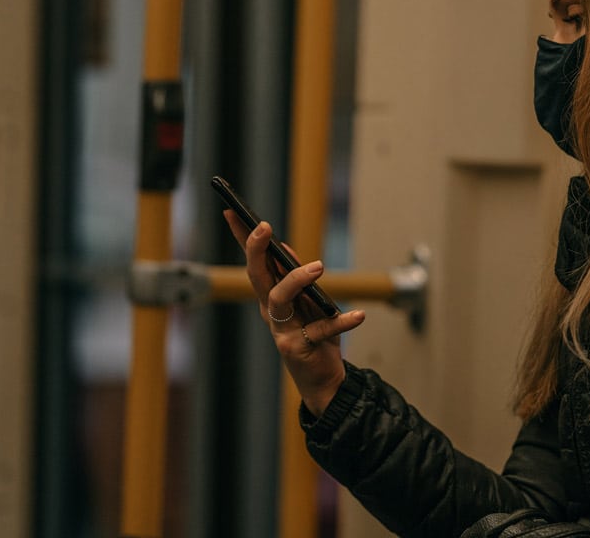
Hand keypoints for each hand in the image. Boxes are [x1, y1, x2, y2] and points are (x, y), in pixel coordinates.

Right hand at [223, 210, 365, 416]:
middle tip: (264, 227)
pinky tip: (358, 315)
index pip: (254, 262)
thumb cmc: (314, 334)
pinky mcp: (298, 347)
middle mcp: (270, 311)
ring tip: (318, 267)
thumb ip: (295, 276)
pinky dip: (340, 321)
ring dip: (297, 279)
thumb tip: (284, 248)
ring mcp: (281, 330)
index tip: (231, 212)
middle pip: (257, 276)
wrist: (321, 378)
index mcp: (270, 296)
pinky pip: (320, 330)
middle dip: (255, 250)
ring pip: (280, 299)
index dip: (241, 238)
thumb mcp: (307, 301)